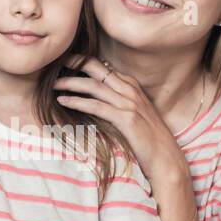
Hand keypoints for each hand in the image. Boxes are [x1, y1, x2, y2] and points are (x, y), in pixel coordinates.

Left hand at [54, 55, 184, 184]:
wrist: (166, 158)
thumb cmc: (149, 139)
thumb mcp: (135, 114)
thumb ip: (119, 102)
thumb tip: (96, 98)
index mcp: (132, 87)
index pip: (104, 68)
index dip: (84, 62)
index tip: (66, 62)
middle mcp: (131, 91)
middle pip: (98, 70)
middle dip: (75, 64)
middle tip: (56, 65)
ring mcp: (129, 103)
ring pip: (94, 86)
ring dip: (71, 83)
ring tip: (54, 84)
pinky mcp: (126, 118)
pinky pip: (96, 106)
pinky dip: (77, 101)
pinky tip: (63, 101)